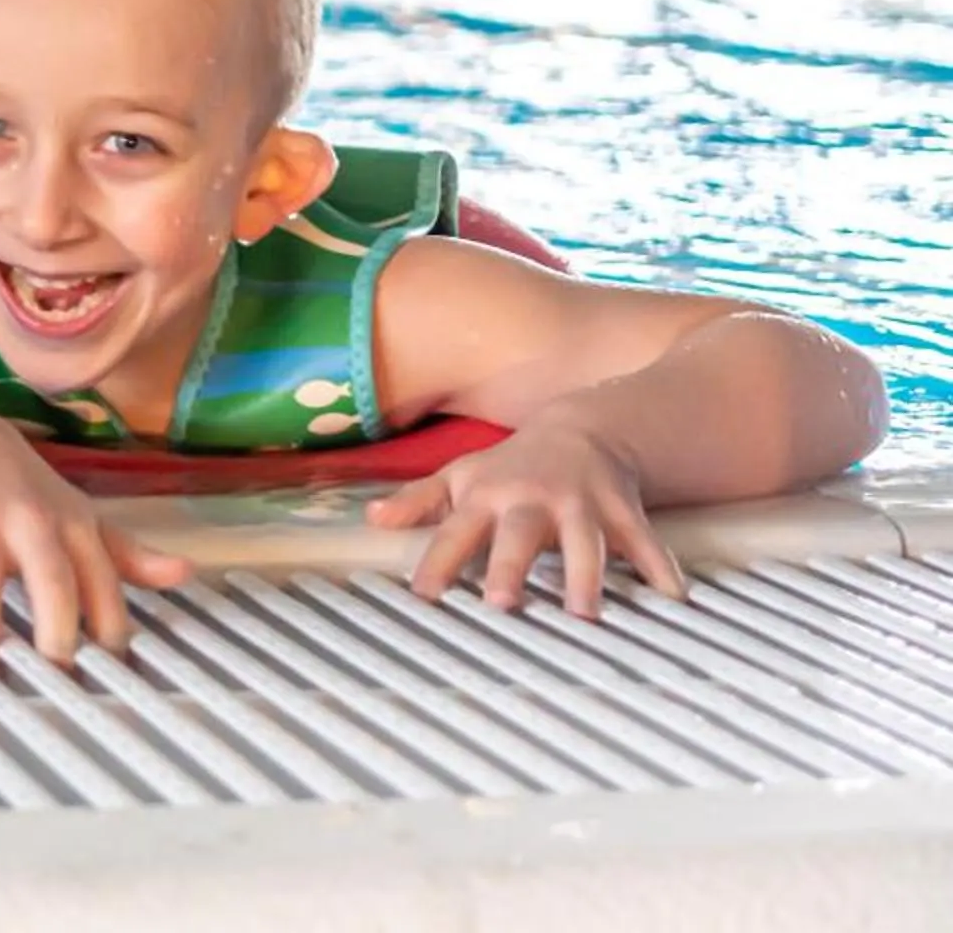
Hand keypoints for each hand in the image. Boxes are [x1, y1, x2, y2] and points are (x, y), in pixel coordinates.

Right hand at [0, 415, 192, 664]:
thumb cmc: (24, 492)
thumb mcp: (77, 515)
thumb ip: (126, 553)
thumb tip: (183, 575)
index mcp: (74, 526)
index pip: (104, 586)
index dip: (109, 636)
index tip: (109, 681)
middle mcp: (29, 523)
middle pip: (50, 585)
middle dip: (54, 639)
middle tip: (51, 685)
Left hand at [367, 422, 684, 615]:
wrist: (581, 429)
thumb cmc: (510, 466)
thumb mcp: (461, 477)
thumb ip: (419, 502)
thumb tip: (372, 521)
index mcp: (488, 497)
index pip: (455, 532)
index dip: (438, 561)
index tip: (423, 596)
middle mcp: (532, 500)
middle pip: (519, 535)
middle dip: (511, 567)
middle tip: (502, 604)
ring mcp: (581, 504)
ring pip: (584, 542)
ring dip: (586, 576)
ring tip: (586, 616)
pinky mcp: (623, 509)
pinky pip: (643, 540)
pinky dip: (659, 565)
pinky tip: (673, 597)